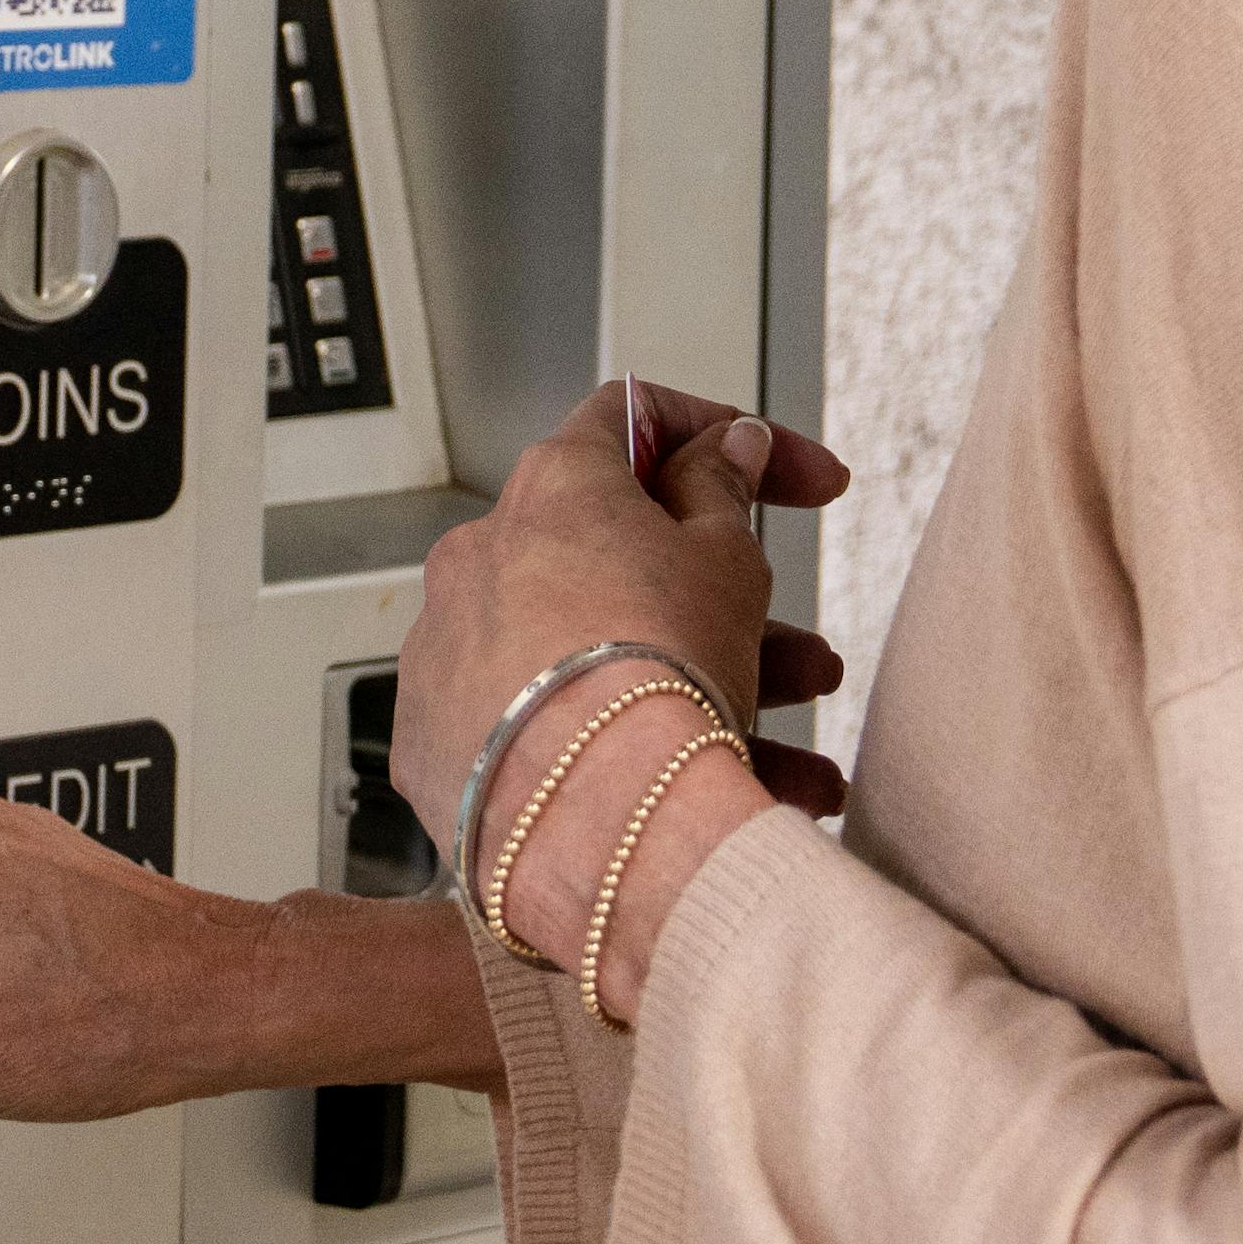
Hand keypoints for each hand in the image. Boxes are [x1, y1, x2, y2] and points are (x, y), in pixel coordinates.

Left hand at [389, 378, 854, 864]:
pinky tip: (707, 800)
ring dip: (697, 697)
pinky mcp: (439, 746)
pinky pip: (546, 733)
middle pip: (623, 565)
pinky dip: (619, 755)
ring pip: (596, 660)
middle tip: (803, 656)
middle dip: (727, 609)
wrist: (594, 823)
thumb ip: (723, 489)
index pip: (634, 421)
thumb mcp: (726, 562)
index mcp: (552, 487)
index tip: (792, 478)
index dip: (724, 439)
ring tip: (797, 765)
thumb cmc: (659, 677)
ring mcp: (452, 654)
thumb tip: (722, 447)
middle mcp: (482, 556)